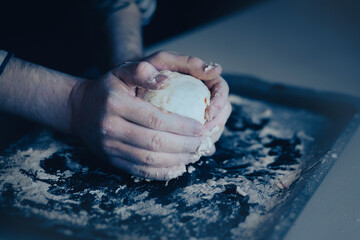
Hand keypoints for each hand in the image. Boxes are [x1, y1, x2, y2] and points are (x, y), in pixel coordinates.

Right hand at [69, 52, 222, 179]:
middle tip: (203, 143)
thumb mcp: (122, 70)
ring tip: (195, 154)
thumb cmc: (108, 89)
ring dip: (177, 160)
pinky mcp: (112, 160)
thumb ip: (144, 71)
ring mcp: (110, 147)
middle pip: (155, 143)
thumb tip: (167, 81)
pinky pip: (140, 172)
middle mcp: (111, 128)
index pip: (155, 119)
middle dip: (184, 145)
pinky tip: (179, 167)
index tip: (200, 127)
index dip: (181, 126)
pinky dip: (162, 173)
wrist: (80, 110)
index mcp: (115, 104)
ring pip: (149, 160)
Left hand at [144, 51, 231, 155]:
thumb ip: (186, 62)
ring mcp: (198, 114)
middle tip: (201, 135)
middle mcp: (205, 97)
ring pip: (213, 129)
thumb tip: (215, 70)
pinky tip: (186, 157)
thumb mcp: (162, 60)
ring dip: (207, 140)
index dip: (220, 103)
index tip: (208, 114)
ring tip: (194, 147)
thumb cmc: (147, 70)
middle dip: (216, 126)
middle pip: (222, 113)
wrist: (130, 83)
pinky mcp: (189, 129)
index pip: (222, 89)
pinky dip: (195, 150)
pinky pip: (198, 141)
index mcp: (205, 79)